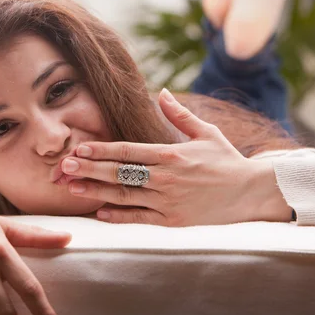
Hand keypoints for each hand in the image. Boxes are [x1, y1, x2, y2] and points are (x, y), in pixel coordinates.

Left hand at [62, 89, 291, 225]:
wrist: (251, 194)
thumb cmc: (227, 161)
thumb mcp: (207, 133)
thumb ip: (180, 115)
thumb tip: (160, 92)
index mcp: (172, 154)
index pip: (129, 150)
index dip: (102, 149)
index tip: (80, 146)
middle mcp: (166, 178)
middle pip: (120, 173)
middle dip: (89, 168)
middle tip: (63, 166)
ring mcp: (169, 202)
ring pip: (125, 196)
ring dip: (96, 191)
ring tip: (72, 187)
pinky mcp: (173, 221)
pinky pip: (141, 218)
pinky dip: (119, 216)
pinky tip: (100, 211)